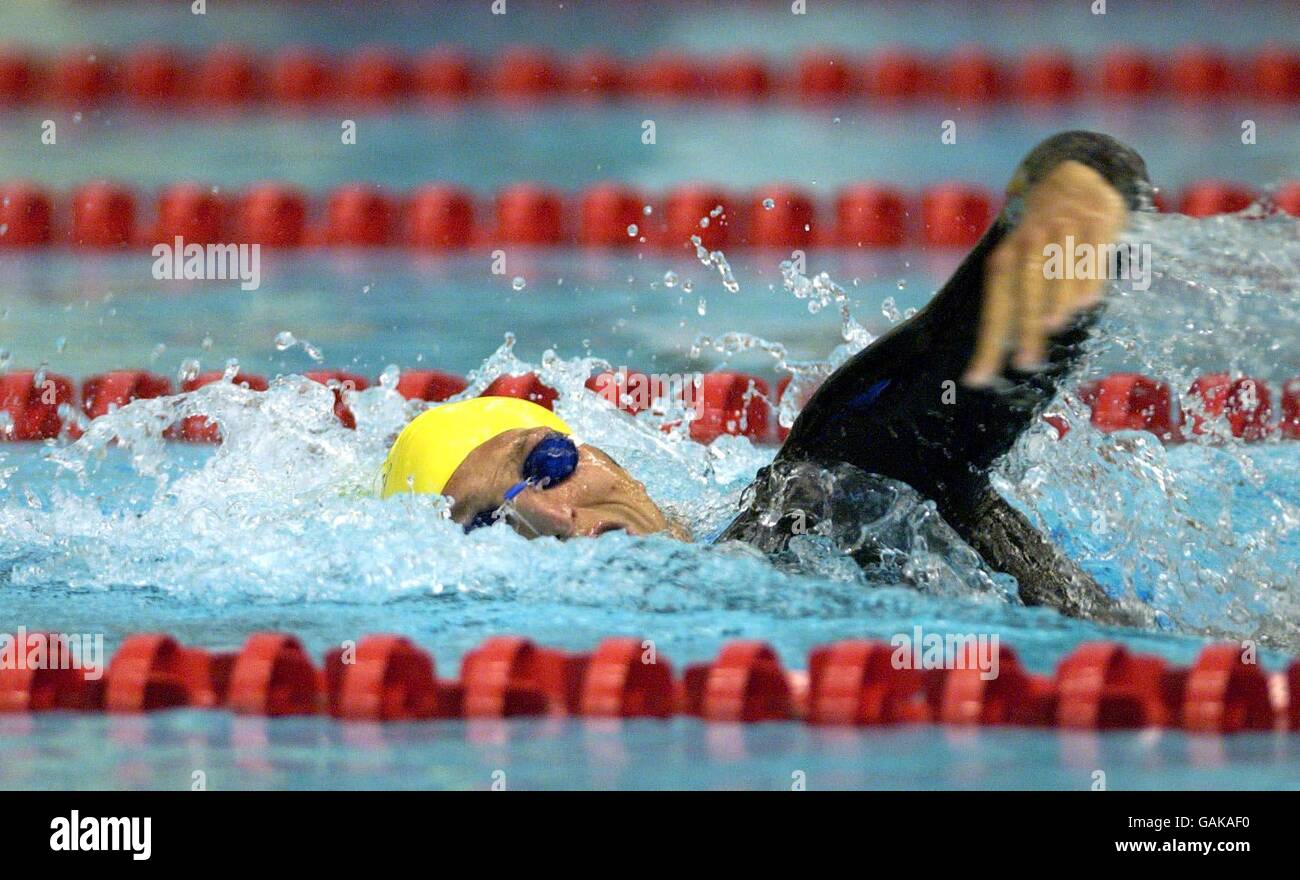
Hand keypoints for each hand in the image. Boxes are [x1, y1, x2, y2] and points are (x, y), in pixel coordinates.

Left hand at [962, 159, 1127, 386]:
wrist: (1074, 174)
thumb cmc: (1044, 236)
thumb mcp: (1021, 260)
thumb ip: (1013, 302)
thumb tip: (997, 356)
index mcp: (1007, 258)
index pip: (996, 306)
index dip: (987, 343)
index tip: (978, 379)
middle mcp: (1031, 243)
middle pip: (1026, 289)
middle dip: (1024, 325)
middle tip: (1025, 362)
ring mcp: (1065, 228)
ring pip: (1058, 268)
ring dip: (1055, 298)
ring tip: (1052, 327)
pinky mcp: (1098, 219)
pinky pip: (1093, 250)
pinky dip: (1089, 276)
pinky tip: (1089, 301)